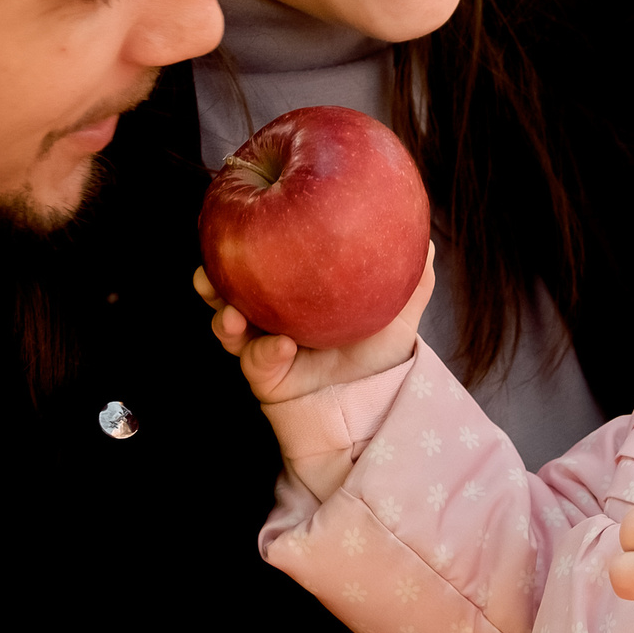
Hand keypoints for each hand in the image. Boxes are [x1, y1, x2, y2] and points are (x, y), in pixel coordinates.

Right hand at [194, 246, 434, 405]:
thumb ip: (410, 280)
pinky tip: (282, 345)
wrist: (375, 411)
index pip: (258, 264)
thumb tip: (427, 238)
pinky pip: (259, 364)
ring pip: (227, 331)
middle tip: (206, 271)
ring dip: (222, 319)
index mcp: (290, 296)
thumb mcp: (396, 316)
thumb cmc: (380, 359)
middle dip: (211, 280)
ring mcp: (264, 351)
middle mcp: (269, 320)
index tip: (231, 221)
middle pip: (227, 293)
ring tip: (229, 313)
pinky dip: (267, 352)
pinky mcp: (267, 383)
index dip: (241, 243)